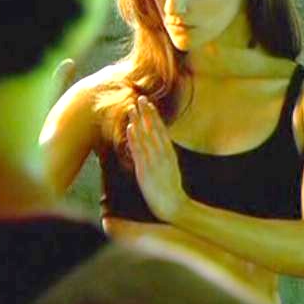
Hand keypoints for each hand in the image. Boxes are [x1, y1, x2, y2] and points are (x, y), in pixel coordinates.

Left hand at [127, 96, 187, 221]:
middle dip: (147, 113)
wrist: (173, 206)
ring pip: (146, 136)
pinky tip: (130, 128)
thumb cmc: (170, 189)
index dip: (154, 116)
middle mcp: (163, 154)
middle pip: (154, 129)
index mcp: (169, 153)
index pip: (161, 130)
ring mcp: (154, 161)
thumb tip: (159, 147)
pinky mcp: (145, 169)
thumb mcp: (170, 169)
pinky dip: (135, 138)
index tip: (148, 104)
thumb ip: (165, 157)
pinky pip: (139, 150)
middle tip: (140, 98)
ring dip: (139, 121)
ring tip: (132, 107)